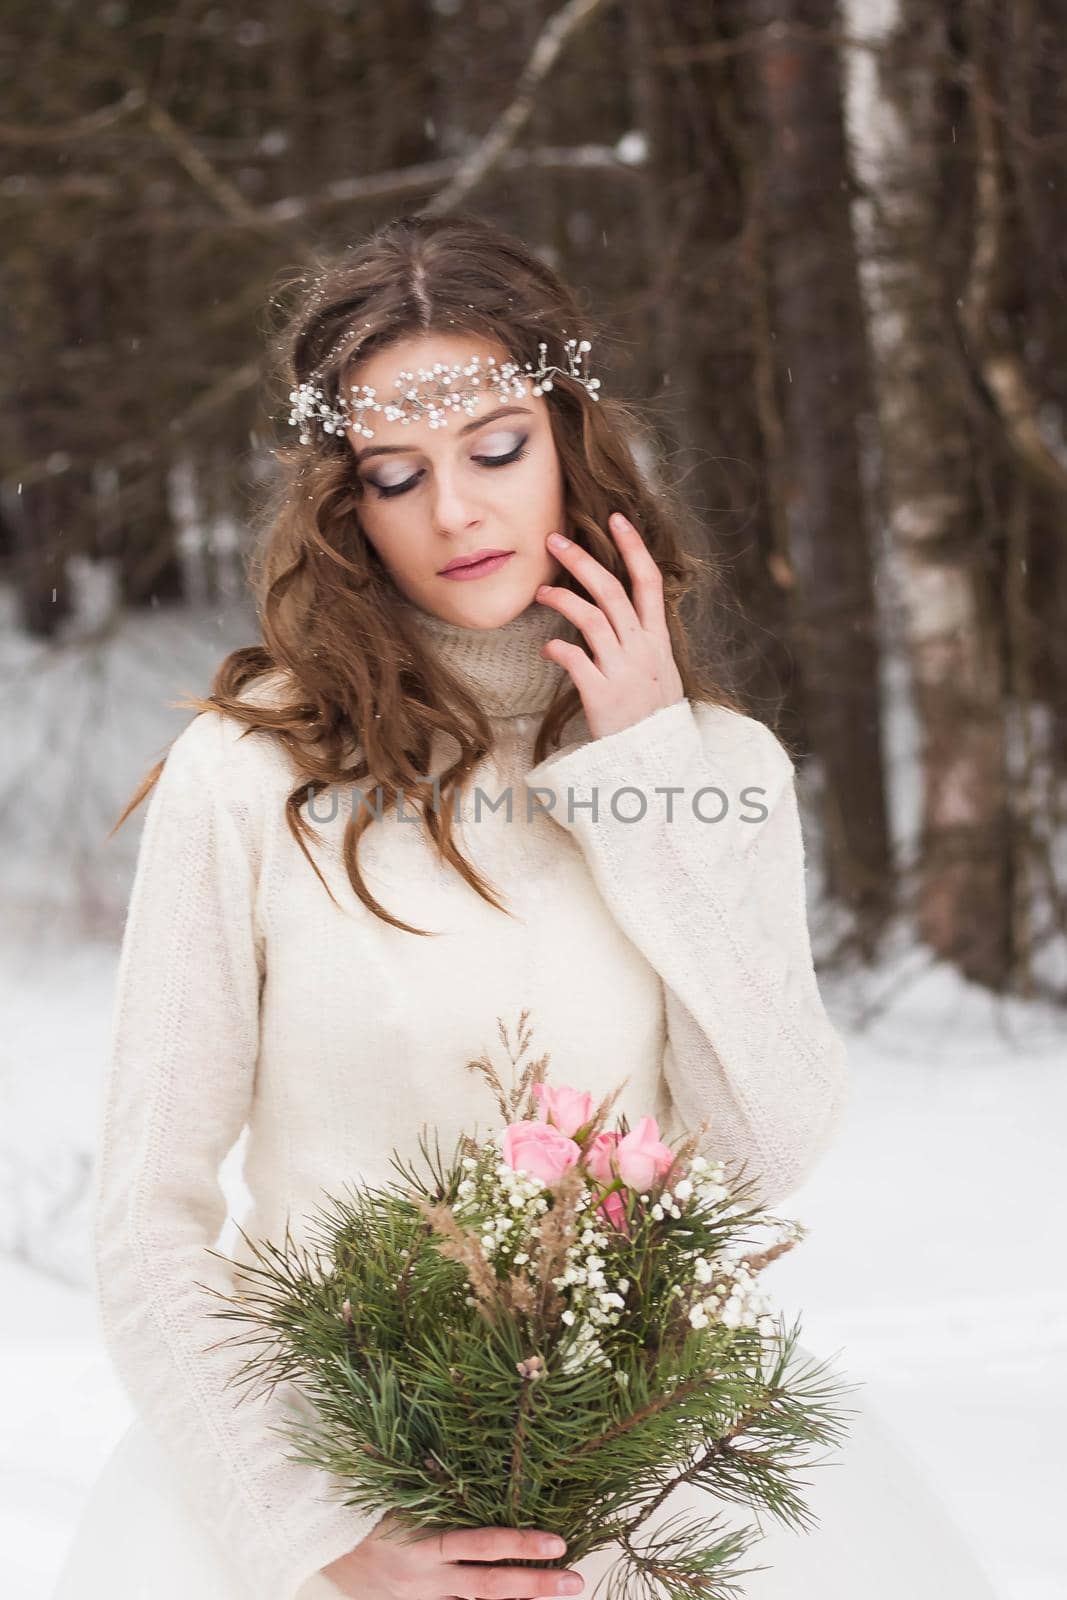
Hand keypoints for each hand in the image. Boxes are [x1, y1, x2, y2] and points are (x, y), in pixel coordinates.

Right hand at [320, 1509, 584, 1597]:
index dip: (519, 1543)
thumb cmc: (369, 1512)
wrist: (326, 1554)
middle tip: (576, 1580)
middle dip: (536, 1585)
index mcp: (422, 1540)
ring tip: (559, 1593)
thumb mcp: (402, 1497)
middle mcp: (427, 1577)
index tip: (558, 1540)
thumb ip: (439, 1494)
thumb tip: (486, 1470)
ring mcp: (424, 1599)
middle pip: (490, 1586)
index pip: (480, 1544)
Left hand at [535, 513, 684, 739]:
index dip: (633, 547)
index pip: (649, 582)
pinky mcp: (602, 696)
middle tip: (553, 540)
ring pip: (590, 619)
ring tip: (540, 593)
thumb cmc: (651, 718)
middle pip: (611, 591)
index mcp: (657, 641)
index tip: (615, 519)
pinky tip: (545, 650)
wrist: (656, 764)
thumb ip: (642, 642)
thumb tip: (620, 616)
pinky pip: (574, 660)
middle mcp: (642, 650)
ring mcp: (623, 672)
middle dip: (582, 560)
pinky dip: (556, 650)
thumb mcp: (659, 674)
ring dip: (561, 600)